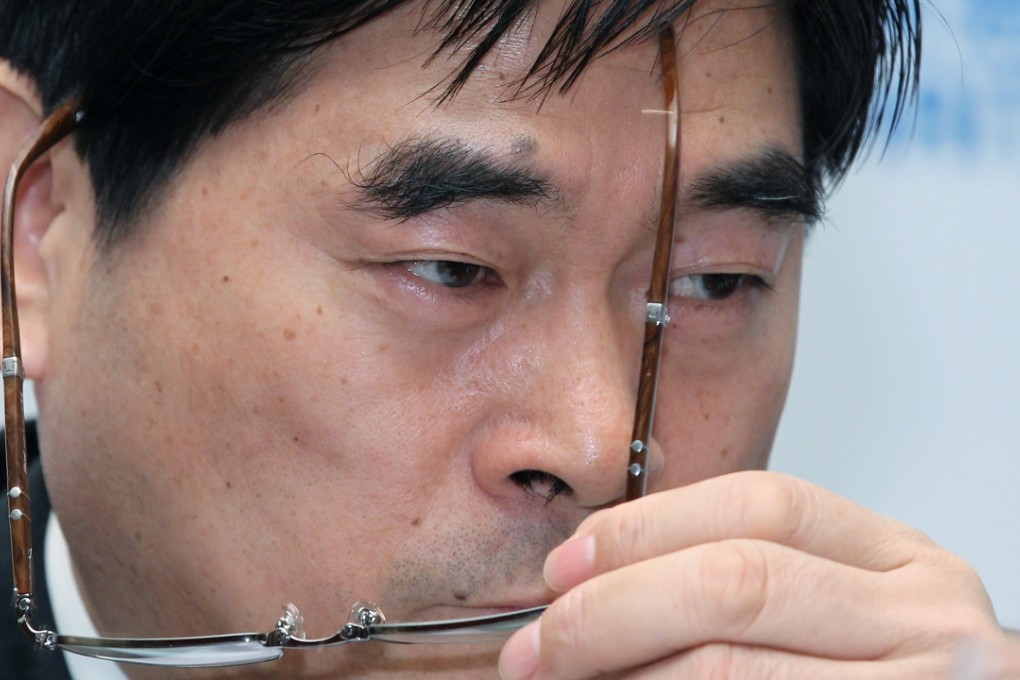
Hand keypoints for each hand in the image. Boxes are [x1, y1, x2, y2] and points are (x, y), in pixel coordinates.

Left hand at [498, 471, 1004, 678]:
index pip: (758, 504)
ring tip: (564, 678)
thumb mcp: (837, 611)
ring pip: (729, 668)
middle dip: (613, 607)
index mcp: (899, 559)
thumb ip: (745, 581)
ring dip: (624, 672)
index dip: (644, 528)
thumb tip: (590, 581)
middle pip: (736, 579)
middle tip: (541, 642)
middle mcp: (926, 615)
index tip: (565, 564)